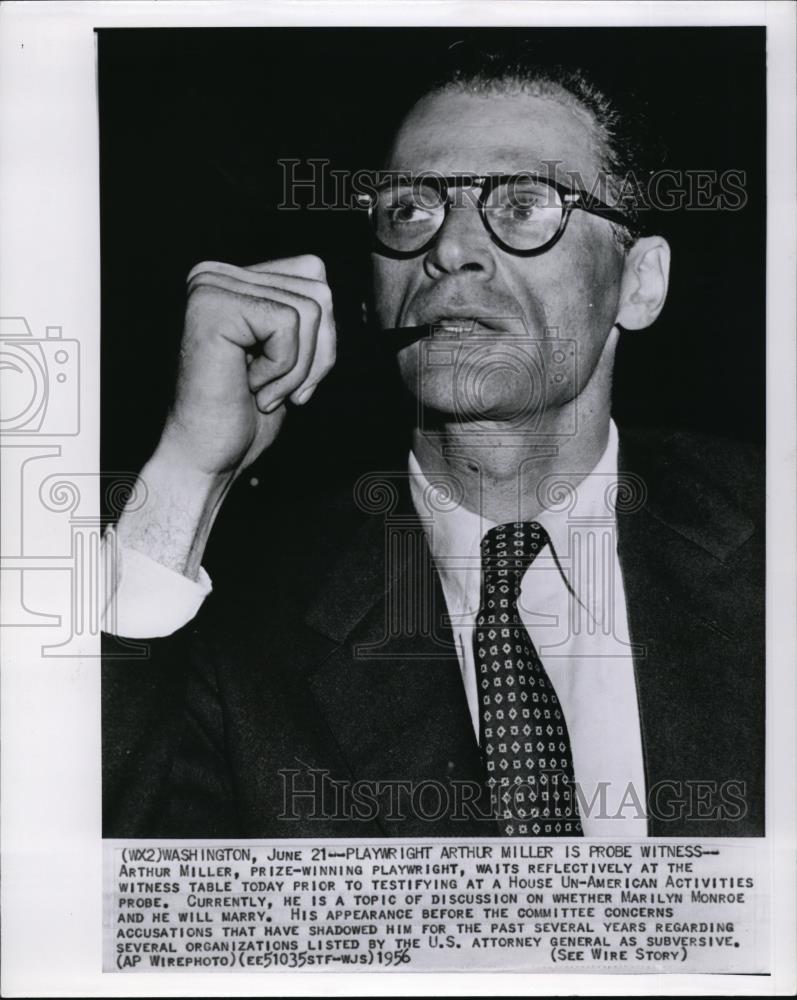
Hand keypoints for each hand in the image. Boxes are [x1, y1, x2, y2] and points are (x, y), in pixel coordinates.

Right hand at [159, 254, 336, 476]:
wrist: (207, 457)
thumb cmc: (246, 415)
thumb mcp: (291, 355)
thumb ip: (307, 316)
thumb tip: (326, 291)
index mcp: (234, 279)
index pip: (314, 275)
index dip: (322, 335)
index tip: (292, 378)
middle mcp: (216, 273)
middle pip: (318, 290)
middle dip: (317, 354)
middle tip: (281, 390)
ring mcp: (210, 286)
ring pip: (310, 308)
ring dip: (298, 367)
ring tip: (262, 391)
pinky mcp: (212, 306)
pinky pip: (288, 323)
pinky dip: (282, 368)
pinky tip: (249, 388)